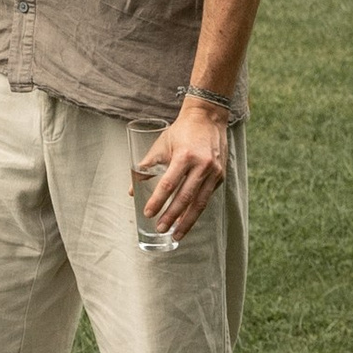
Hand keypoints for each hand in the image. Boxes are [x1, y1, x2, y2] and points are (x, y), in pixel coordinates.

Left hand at [137, 95, 231, 238]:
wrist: (208, 117)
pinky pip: (207, 198)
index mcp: (184, 156)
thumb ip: (147, 165)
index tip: (148, 213)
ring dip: (187, 221)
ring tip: (176, 234)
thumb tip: (132, 188)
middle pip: (185, 197)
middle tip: (160, 229)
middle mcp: (202, 165)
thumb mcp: (162, 144)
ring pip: (199, 203)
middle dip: (171, 216)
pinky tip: (187, 221)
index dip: (158, 200)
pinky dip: (196, 211)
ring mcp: (214, 172)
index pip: (168, 184)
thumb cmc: (181, 131)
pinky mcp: (220, 176)